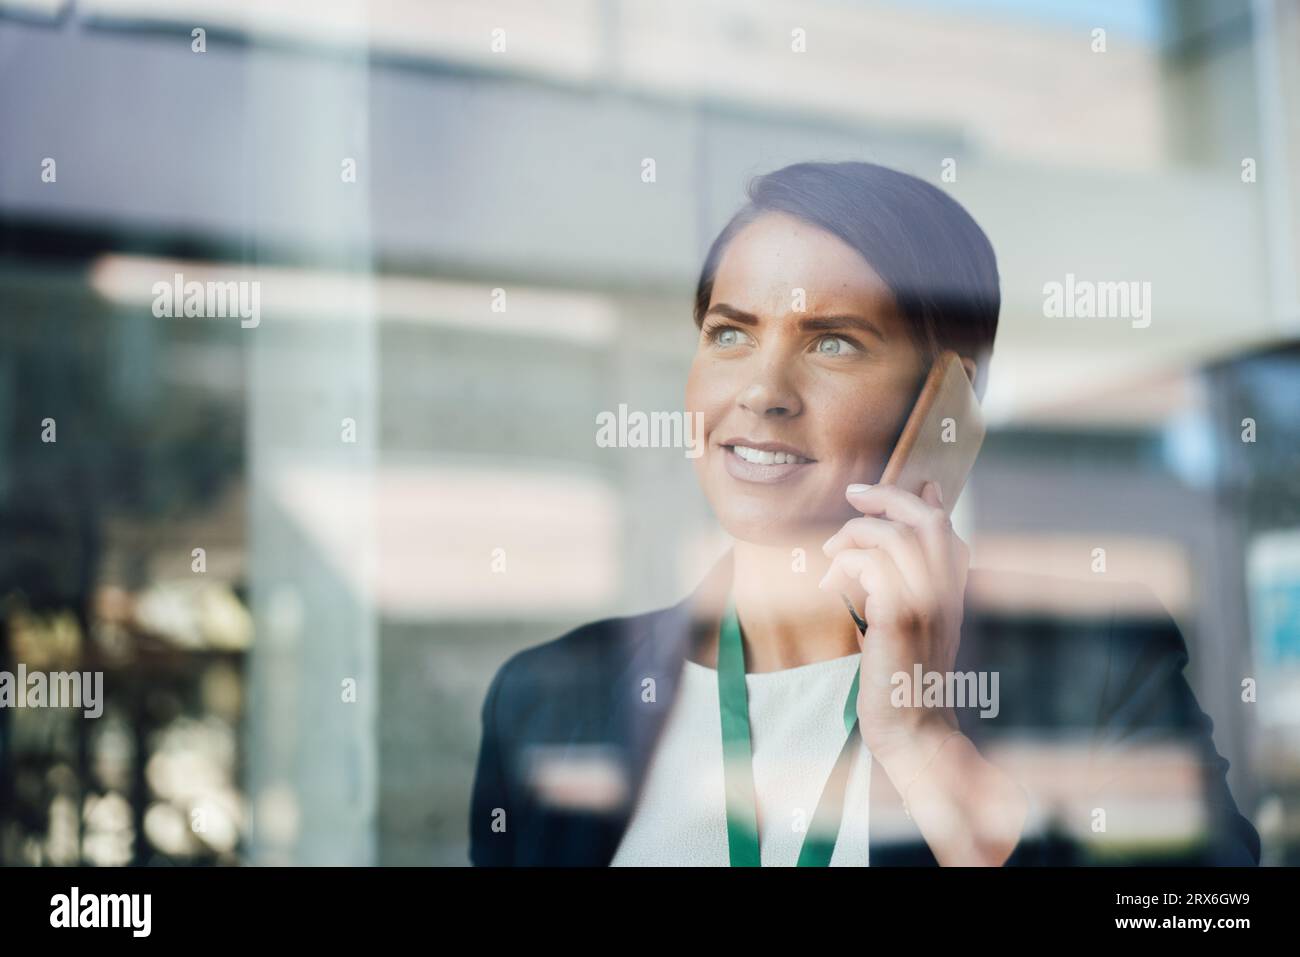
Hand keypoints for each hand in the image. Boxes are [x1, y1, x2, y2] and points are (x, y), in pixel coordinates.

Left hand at [818, 481, 969, 760]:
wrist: (913, 728)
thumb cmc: (904, 677)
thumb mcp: (914, 623)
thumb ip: (908, 583)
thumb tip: (890, 548)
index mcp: (952, 590)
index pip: (942, 526)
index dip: (914, 499)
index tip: (879, 494)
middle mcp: (946, 591)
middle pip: (925, 520)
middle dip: (886, 498)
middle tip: (853, 496)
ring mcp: (926, 602)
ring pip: (894, 537)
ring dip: (855, 534)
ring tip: (832, 553)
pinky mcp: (899, 616)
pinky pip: (872, 565)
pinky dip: (846, 563)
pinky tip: (831, 583)